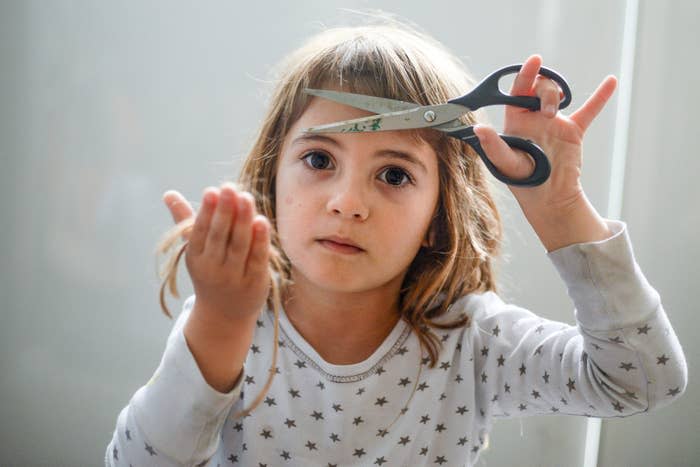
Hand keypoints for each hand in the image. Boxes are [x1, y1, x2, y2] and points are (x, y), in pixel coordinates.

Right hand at [163, 184, 270, 321]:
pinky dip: (260, 241)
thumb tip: (168, 193)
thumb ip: (186, 220)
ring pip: (239, 245)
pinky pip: (257, 259)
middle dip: (224, 211)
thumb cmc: (211, 271)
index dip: (206, 211)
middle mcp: (212, 267)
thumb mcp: (196, 250)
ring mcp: (233, 276)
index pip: (200, 231)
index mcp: (196, 256)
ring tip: (247, 198)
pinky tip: (262, 222)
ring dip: (243, 221)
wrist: (224, 314)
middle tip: (229, 188)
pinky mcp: (254, 282)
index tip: (212, 190)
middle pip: (219, 236)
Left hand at [473, 55, 616, 249]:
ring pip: (557, 94)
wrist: (549, 198)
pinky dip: (600, 97)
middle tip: (547, 110)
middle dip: (543, 89)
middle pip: (537, 88)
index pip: (516, 91)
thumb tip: (478, 129)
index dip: (524, 73)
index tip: (534, 60)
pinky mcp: (573, 131)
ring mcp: (554, 122)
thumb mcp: (506, 164)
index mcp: (514, 121)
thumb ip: (494, 146)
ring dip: (556, 95)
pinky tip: (611, 81)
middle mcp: (532, 118)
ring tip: (555, 113)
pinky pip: (588, 110)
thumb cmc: (522, 182)